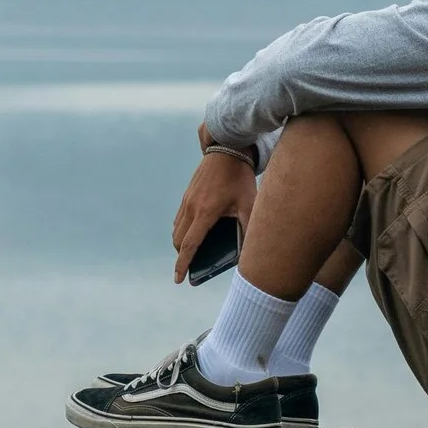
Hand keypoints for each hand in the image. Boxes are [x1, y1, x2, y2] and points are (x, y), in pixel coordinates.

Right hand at [171, 148, 256, 283]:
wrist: (226, 148)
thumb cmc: (239, 177)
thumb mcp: (249, 202)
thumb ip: (248, 225)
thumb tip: (251, 248)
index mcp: (205, 212)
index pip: (190, 245)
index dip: (182, 264)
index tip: (178, 279)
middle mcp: (192, 207)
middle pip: (179, 240)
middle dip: (182, 256)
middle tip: (190, 267)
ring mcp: (187, 200)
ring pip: (176, 229)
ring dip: (181, 243)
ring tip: (192, 252)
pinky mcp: (187, 194)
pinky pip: (178, 218)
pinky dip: (181, 230)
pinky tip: (194, 231)